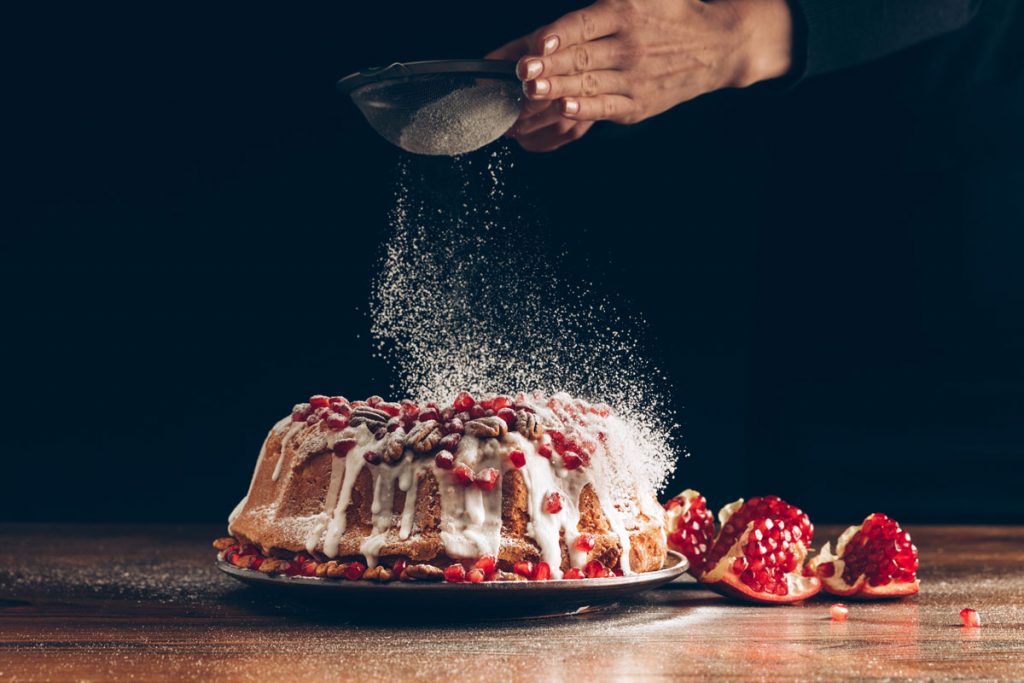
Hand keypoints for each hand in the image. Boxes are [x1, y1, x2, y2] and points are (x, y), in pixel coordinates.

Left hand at [488, 0, 792, 151]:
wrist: (717, 46)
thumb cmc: (671, 14)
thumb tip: (571, 10)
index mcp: (623, 13)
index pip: (584, 24)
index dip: (559, 34)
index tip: (539, 41)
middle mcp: (628, 46)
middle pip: (580, 57)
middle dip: (548, 66)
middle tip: (521, 71)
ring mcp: (633, 78)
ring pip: (587, 84)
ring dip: (557, 89)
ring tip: (531, 91)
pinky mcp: (637, 103)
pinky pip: (606, 106)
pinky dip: (585, 108)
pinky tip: (565, 108)